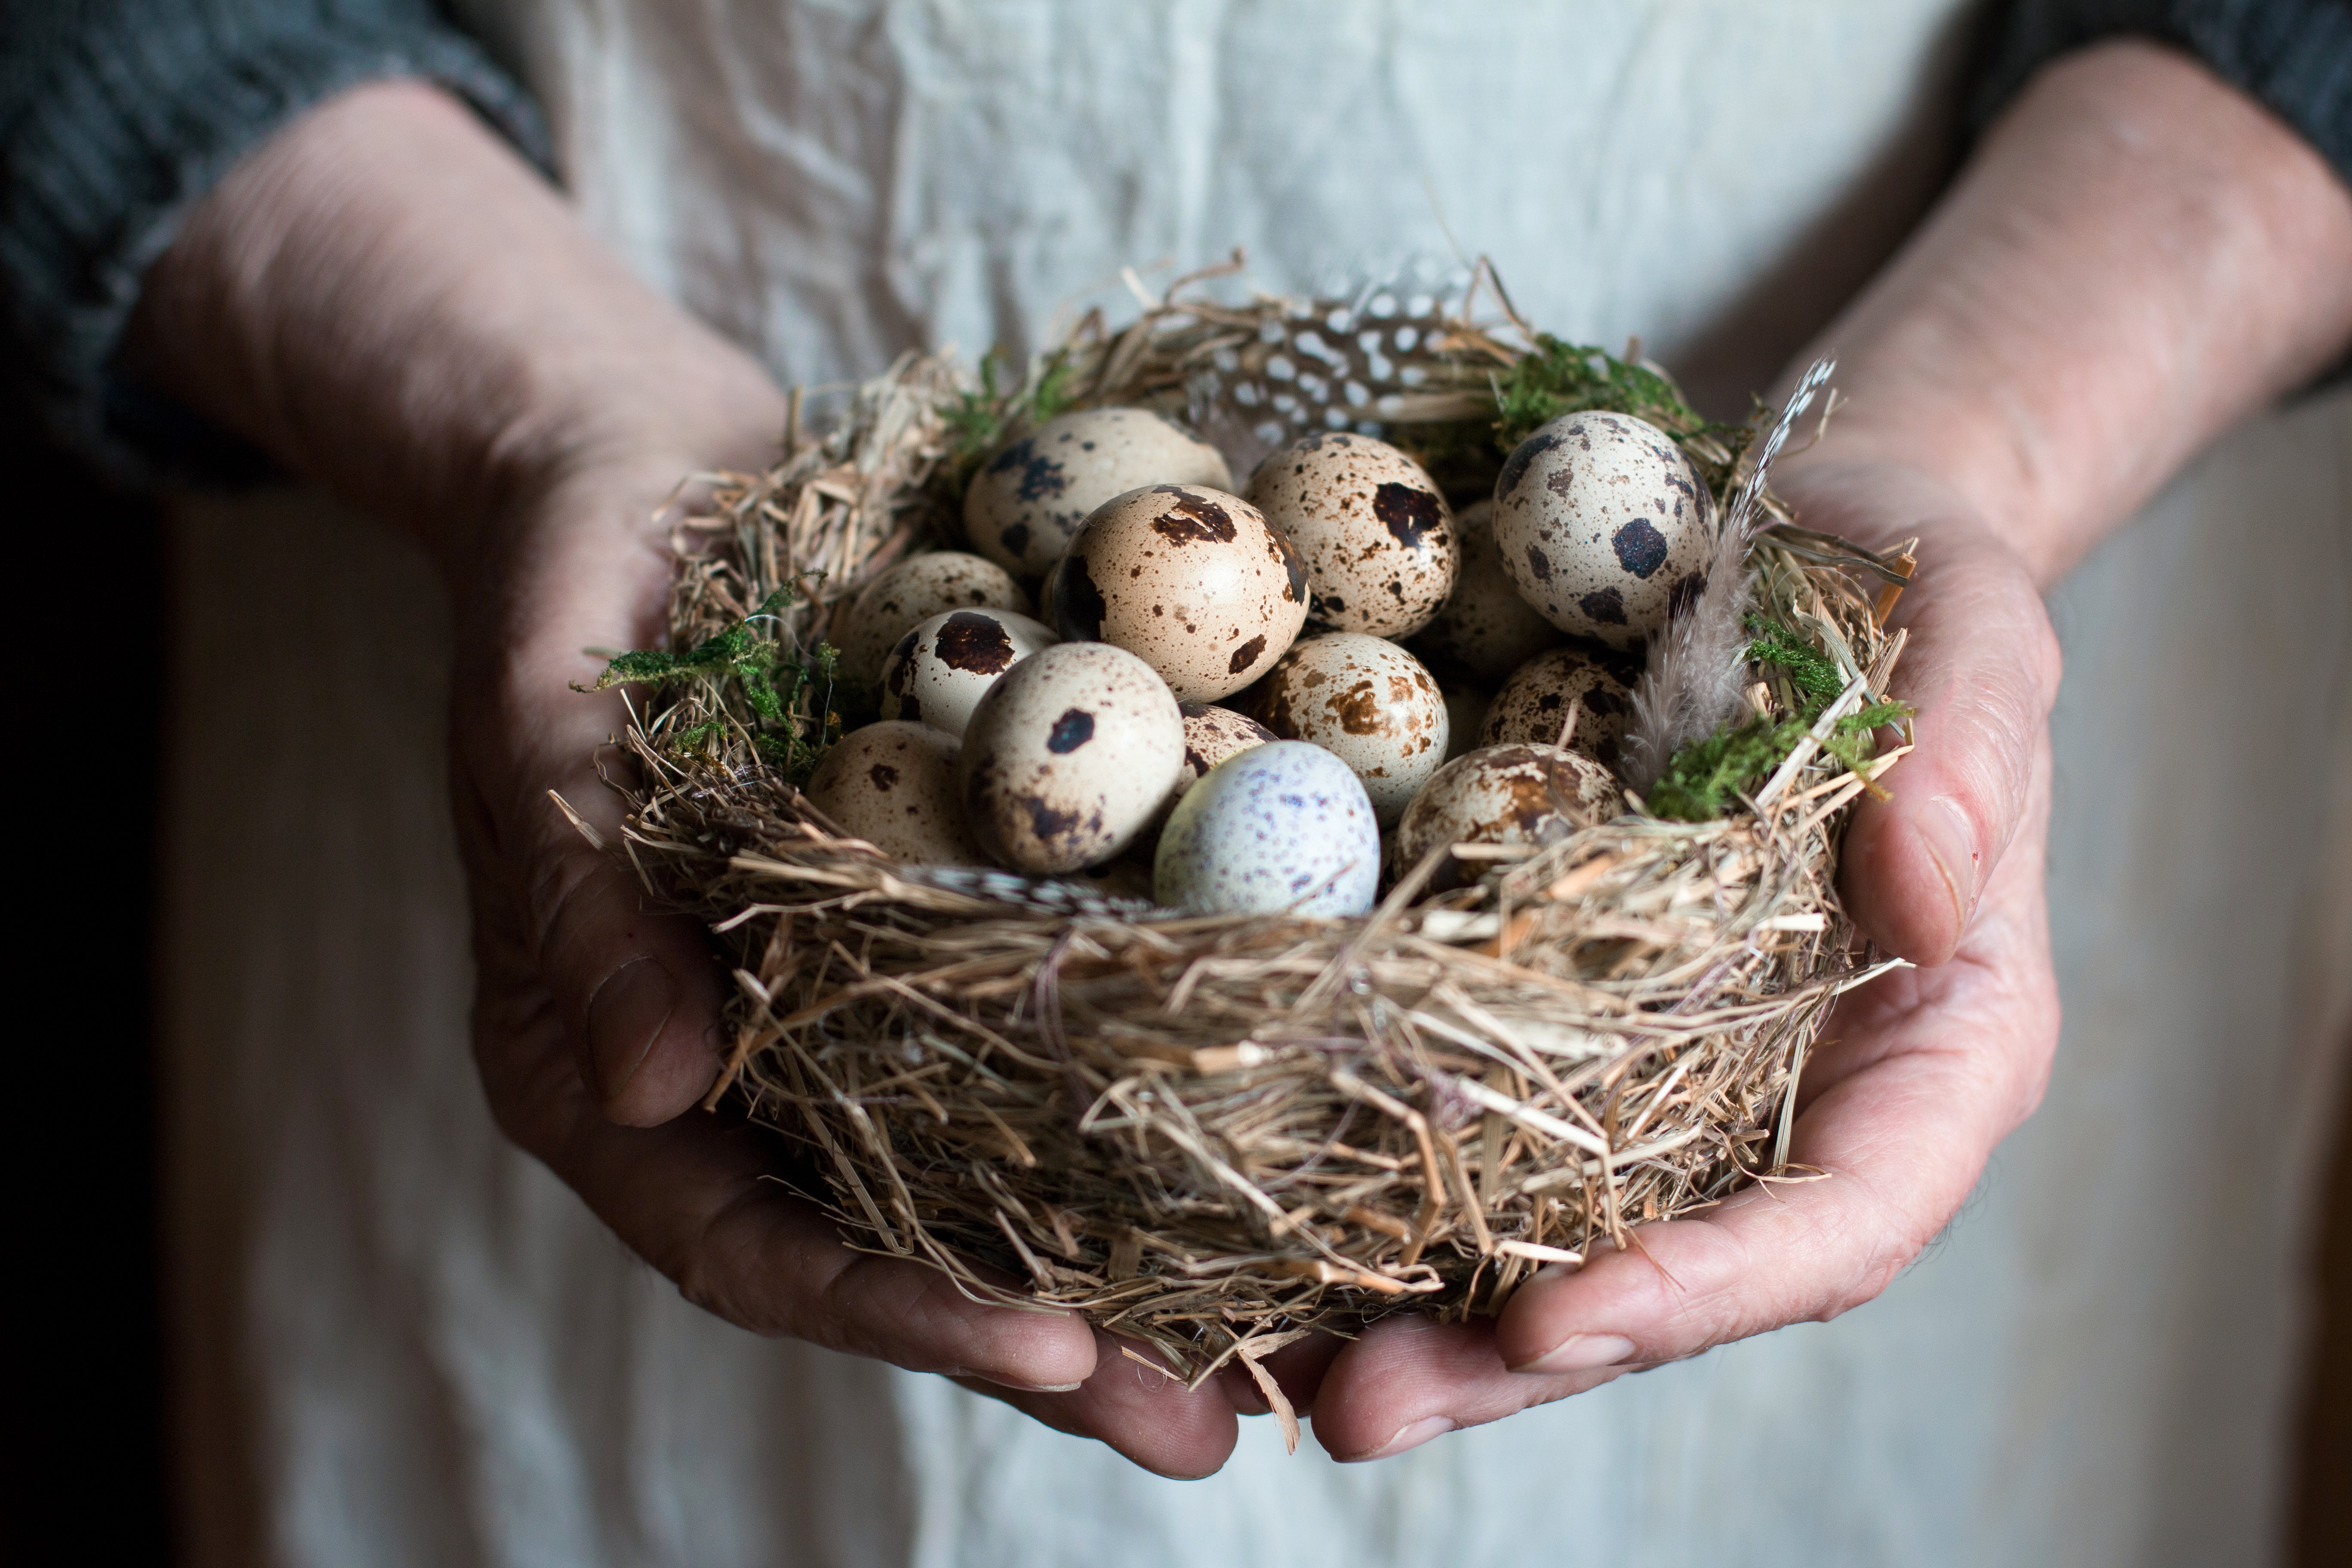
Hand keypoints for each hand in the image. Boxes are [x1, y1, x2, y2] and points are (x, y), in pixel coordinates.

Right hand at [128, 80, 1257, 1477]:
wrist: (637, 475)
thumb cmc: (559, 589)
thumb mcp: (540, 728)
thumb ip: (586, 914)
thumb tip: (648, 1089)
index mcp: (608, 1068)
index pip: (748, 1241)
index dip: (894, 1309)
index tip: (1048, 1351)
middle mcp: (732, 1072)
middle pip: (886, 1250)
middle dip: (1041, 1348)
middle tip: (1200, 1424)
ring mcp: (832, 1011)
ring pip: (977, 1178)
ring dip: (1117, 1269)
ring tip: (1268, 1355)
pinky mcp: (917, 938)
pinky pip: (1025, 1050)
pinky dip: (1130, 1115)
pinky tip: (1256, 1160)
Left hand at [1292, 38, 2351, 1460]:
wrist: (1799, 539)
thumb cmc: (1907, 586)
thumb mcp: (1973, 635)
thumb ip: (1972, 758)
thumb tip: (1928, 898)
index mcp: (1929, 1051)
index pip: (1841, 1220)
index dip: (1711, 1289)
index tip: (1564, 1321)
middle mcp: (1796, 1097)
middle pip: (1673, 1277)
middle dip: (1520, 1359)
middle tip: (1365, 1408)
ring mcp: (1671, 1074)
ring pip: (1555, 1242)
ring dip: (1422, 1322)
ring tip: (1282, 1378)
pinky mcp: (1564, 1023)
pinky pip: (1478, 1137)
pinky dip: (1374, 1204)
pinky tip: (1254, 1246)